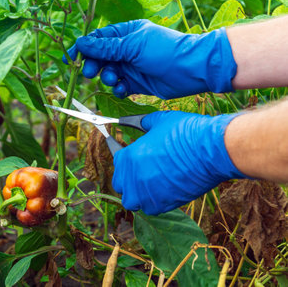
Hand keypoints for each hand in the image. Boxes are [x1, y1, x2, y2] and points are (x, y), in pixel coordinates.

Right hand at [63, 20, 236, 98]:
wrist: (191, 70)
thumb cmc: (164, 51)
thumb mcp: (132, 46)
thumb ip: (106, 47)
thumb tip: (82, 43)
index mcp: (126, 33)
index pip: (98, 39)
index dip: (83, 48)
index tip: (69, 58)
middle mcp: (127, 50)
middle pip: (101, 58)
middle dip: (94, 66)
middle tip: (91, 73)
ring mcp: (132, 67)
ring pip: (108, 73)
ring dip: (107, 78)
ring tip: (113, 79)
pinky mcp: (137, 83)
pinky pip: (119, 87)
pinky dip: (117, 89)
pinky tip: (122, 89)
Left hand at [112, 111, 247, 214]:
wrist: (211, 150)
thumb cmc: (186, 132)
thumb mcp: (160, 121)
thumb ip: (143, 123)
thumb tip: (137, 122)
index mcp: (129, 157)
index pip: (117, 160)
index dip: (124, 157)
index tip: (130, 156)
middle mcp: (133, 178)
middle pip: (120, 184)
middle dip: (128, 178)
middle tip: (140, 171)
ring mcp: (147, 194)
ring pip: (132, 201)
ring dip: (138, 194)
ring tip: (149, 185)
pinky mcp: (164, 204)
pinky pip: (151, 208)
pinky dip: (153, 202)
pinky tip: (162, 191)